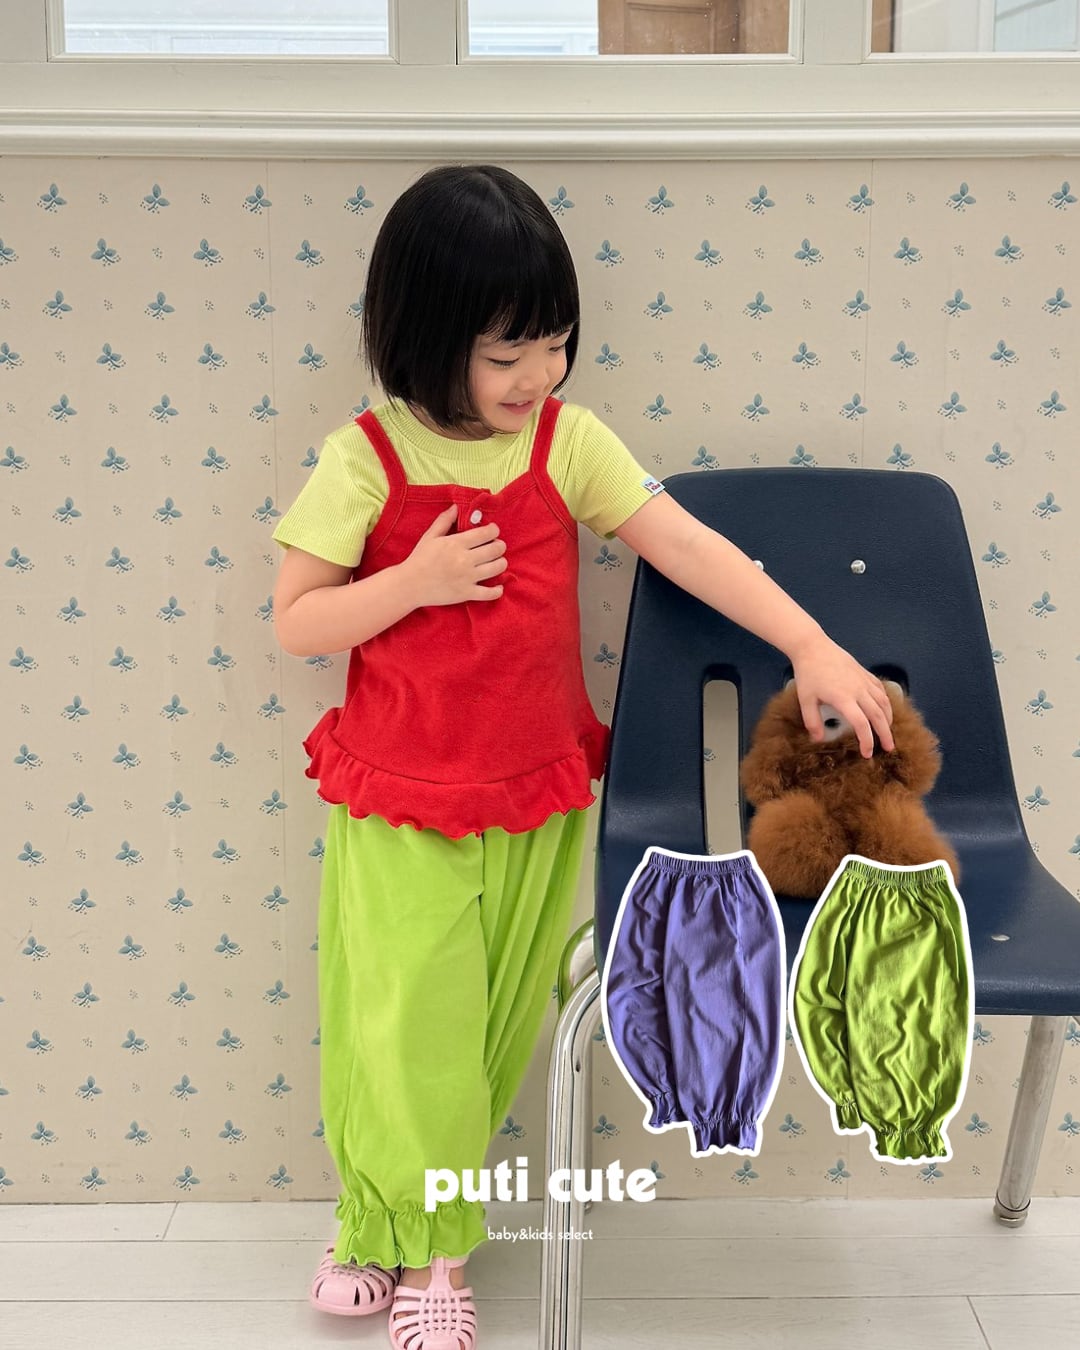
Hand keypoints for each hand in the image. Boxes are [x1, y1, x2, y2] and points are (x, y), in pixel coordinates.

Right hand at [400, 504, 507, 606]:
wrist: (410, 585)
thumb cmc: (419, 559)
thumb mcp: (430, 536)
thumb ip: (444, 520)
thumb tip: (456, 507)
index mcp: (456, 543)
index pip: (486, 533)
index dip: (494, 530)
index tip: (493, 531)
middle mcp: (465, 559)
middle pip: (496, 549)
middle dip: (500, 546)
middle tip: (496, 546)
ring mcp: (467, 578)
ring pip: (497, 568)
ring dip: (501, 563)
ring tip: (497, 562)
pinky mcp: (466, 593)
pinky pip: (489, 593)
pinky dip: (497, 591)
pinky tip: (498, 587)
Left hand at [789, 633, 893, 757]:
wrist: (813, 647)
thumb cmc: (808, 673)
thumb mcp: (805, 699)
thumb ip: (812, 721)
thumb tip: (818, 740)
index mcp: (844, 698)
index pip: (861, 724)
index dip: (867, 741)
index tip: (867, 753)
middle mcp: (859, 690)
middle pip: (879, 715)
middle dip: (885, 734)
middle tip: (889, 748)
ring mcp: (864, 680)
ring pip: (884, 702)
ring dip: (888, 718)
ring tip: (888, 731)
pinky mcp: (865, 673)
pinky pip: (881, 690)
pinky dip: (886, 702)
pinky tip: (884, 709)